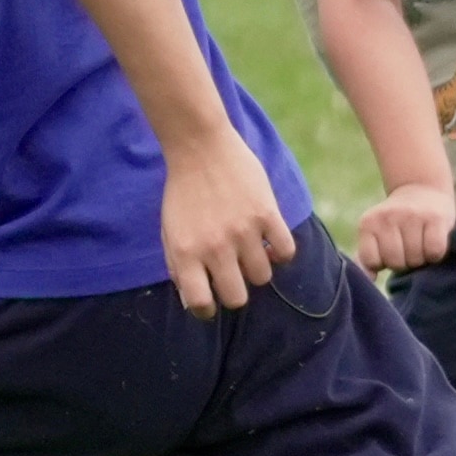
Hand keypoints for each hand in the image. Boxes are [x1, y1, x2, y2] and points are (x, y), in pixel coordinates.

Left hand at [157, 133, 295, 316]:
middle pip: (237, 298)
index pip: (201, 304)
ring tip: (251, 252)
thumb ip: (179, 265)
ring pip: (263, 277)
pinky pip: (286, 252)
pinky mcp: (267, 215)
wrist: (199, 147)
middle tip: (233, 275)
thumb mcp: (169, 231)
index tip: (210, 300)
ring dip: (257, 268)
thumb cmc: (182, 191)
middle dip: (235, 291)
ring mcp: (243, 232)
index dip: (206, 308)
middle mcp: (215, 248)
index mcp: (186, 253)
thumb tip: (194, 298)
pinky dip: (281, 252)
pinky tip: (270, 241)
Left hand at [354, 181, 455, 275]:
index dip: (383, 263)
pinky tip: (432, 244)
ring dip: (420, 259)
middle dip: (404, 263)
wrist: (421, 190)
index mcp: (368, 223)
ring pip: (416, 259)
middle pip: (396, 262)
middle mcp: (388, 216)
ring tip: (420, 246)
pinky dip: (435, 255)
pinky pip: (435, 251)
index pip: (372, 261)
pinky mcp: (435, 218)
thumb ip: (367, 257)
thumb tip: (369, 278)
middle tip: (407, 250)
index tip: (388, 252)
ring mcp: (412, 216)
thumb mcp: (375, 235)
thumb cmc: (396, 224)